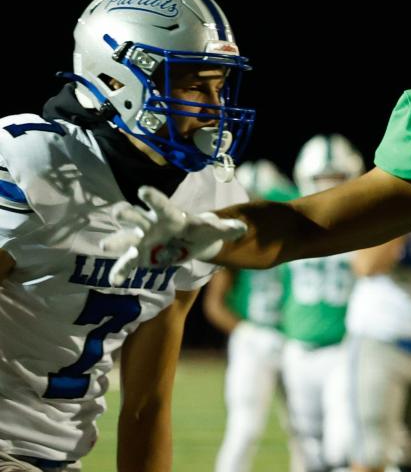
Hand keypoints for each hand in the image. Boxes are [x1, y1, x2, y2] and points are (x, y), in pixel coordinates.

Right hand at [101, 185, 246, 286]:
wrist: (191, 241)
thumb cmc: (200, 230)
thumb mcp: (213, 230)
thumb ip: (226, 228)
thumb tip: (243, 228)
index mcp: (170, 215)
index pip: (162, 205)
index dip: (153, 198)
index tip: (143, 190)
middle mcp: (152, 224)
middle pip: (138, 217)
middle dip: (128, 214)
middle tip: (118, 211)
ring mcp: (143, 240)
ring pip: (127, 239)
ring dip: (117, 241)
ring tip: (106, 246)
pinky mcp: (140, 256)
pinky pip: (128, 264)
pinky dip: (121, 271)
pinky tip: (114, 281)